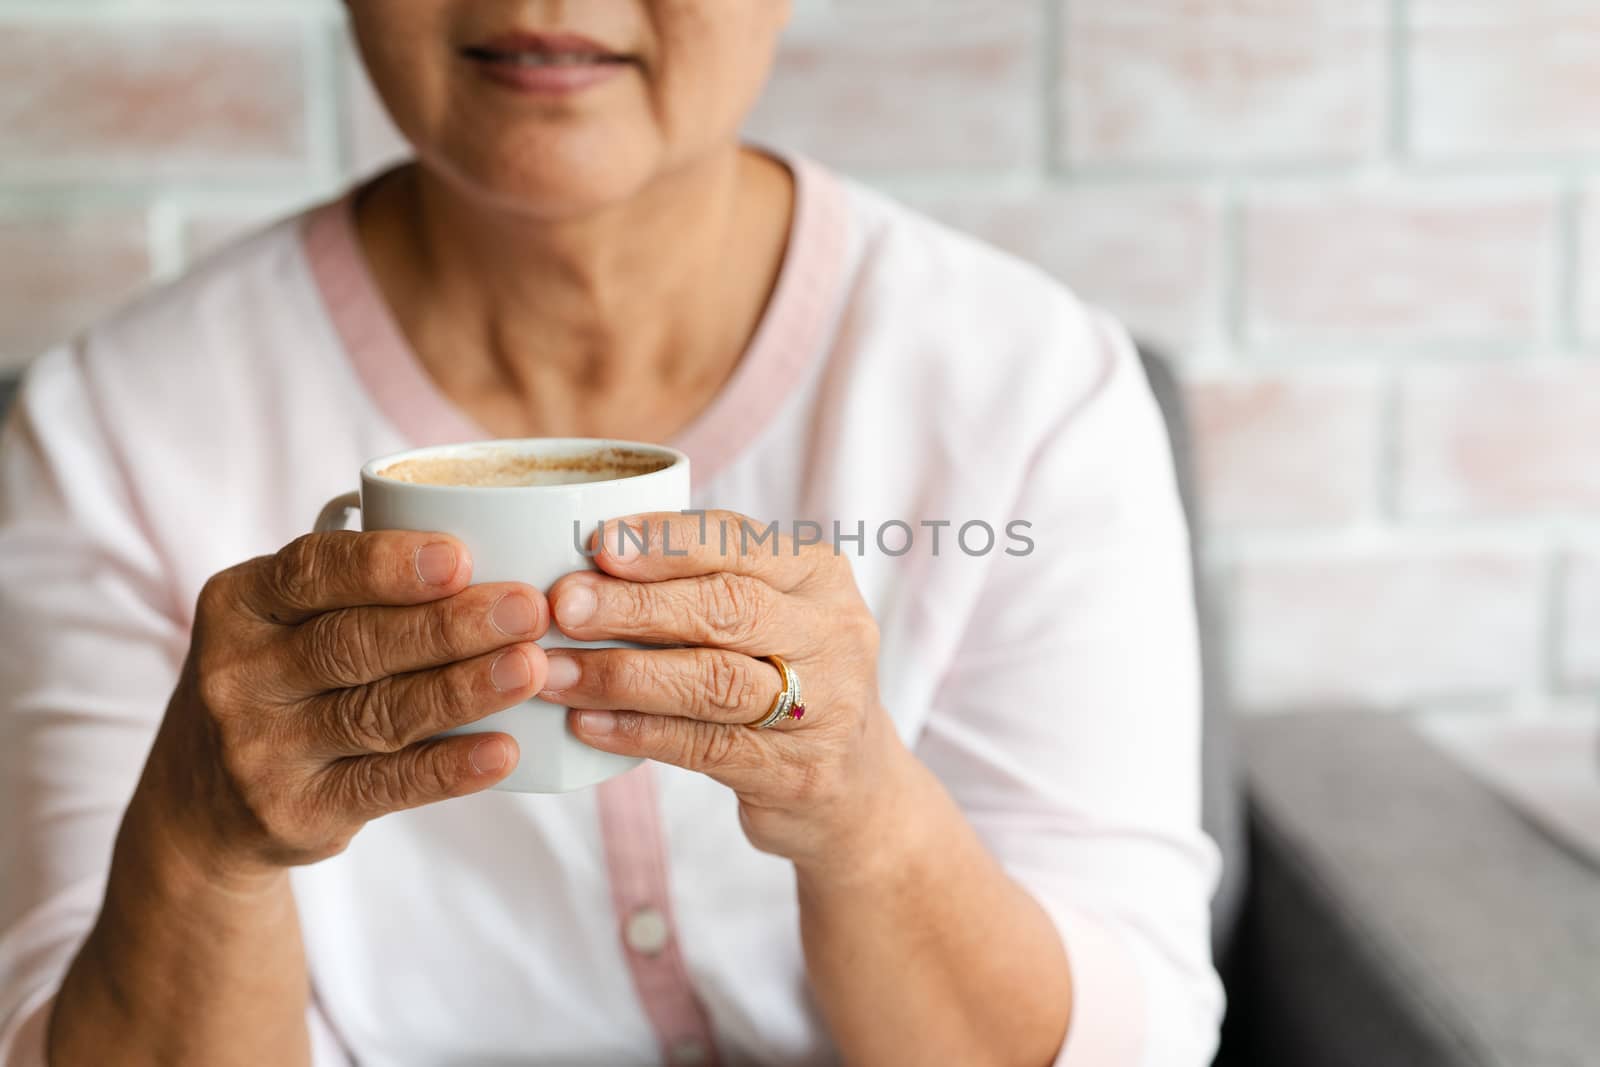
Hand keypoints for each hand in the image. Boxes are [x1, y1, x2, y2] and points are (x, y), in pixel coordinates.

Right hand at [141, 530, 550, 885]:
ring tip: (532, 668)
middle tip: (527, 610)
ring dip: (464, 690)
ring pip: (379, 713)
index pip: (312, 572)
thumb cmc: (280, 683)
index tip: (461, 556)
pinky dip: (449, 767)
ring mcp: (261, 750)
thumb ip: (357, 592)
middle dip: (450, 624)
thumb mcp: (282, 623)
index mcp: (239, 604)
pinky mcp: (295, 812)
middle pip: (355, 643)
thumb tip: (495, 555)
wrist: (203, 808)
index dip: (388, 565)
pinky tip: (503, 749)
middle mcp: (239, 675)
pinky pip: (385, 785)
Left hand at [545, 510, 905, 873]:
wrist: (854, 784)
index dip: (668, 541)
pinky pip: (706, 746)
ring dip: (625, 674)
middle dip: (638, 605)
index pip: (741, 543)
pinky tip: (587, 724)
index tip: (599, 543)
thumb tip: (582, 563)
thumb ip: (701, 582)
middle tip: (565, 605)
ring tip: (555, 670)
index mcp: (818, 575)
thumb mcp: (771, 611)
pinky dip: (640, 733)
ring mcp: (822, 707)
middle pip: (729, 609)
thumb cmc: (783, 675)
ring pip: (715, 681)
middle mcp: (832, 634)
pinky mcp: (796, 773)